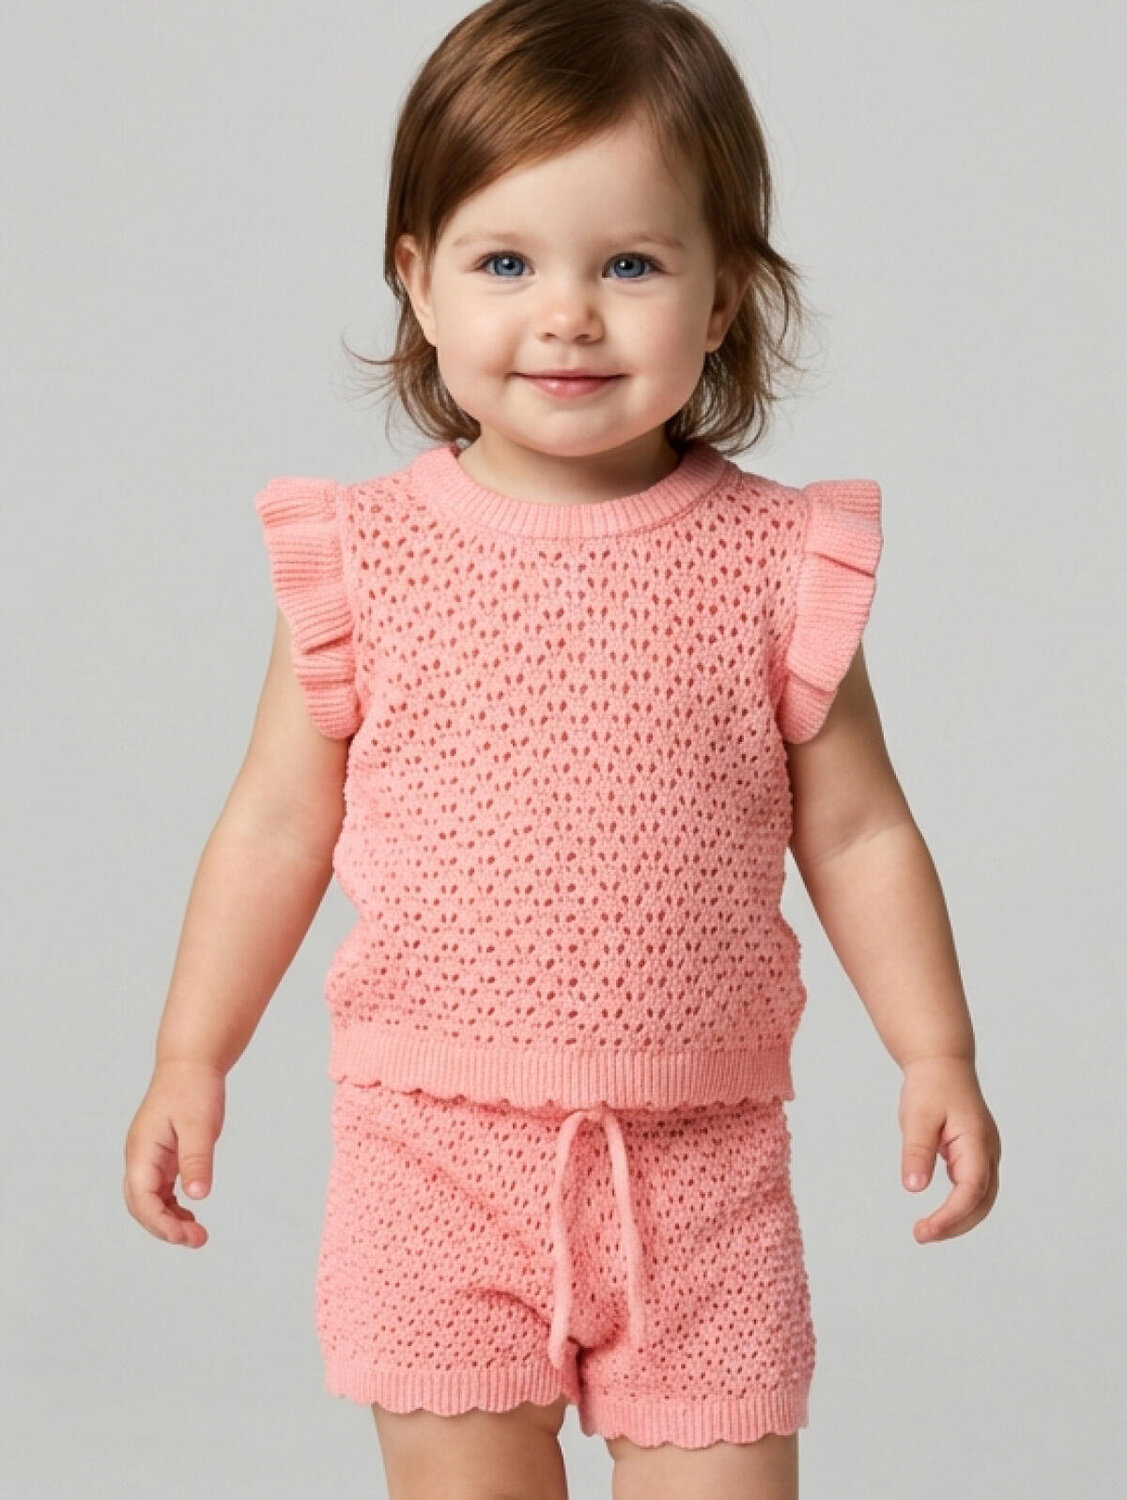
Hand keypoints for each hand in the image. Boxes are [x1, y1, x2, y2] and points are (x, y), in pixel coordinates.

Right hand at [123, 1058, 225, 1247]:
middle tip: (198, 1240)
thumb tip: (198, 1195)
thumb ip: (196, 1160)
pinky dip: (173, 1206)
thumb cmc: (193, 1088)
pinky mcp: (162, 1156)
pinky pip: (161, 1190)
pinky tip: (190, 1214)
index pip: (141, 1198)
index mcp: (142, 1150)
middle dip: (165, 1228)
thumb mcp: (199, 1124)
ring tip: (197, 1234)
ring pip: (150, 1201)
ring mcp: (149, 1158)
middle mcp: (140, 1157)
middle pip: (141, 1205)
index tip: (185, 1235)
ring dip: (170, 1220)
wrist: (191, 1064)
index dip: (160, 1223)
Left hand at [898, 1055, 1000, 1243]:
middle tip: (921, 1234)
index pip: (971, 1190)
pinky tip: (939, 1214)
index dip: (951, 1215)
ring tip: (926, 1230)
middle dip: (955, 1224)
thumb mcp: (917, 1117)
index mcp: (977, 1141)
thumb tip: (913, 1187)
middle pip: (982, 1202)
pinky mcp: (976, 1154)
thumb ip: (917, 1151)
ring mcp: (985, 1154)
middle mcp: (988, 1151)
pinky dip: (959, 1206)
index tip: (926, 1229)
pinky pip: (974, 1188)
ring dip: (958, 1219)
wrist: (942, 1062)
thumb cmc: (931, 1085)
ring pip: (981, 1199)